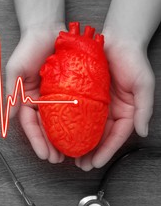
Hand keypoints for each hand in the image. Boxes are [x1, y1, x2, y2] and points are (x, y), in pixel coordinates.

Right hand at [6, 25, 66, 162]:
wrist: (48, 30)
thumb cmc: (27, 48)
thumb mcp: (15, 70)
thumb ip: (12, 92)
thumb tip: (11, 116)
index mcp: (25, 99)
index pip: (29, 124)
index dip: (36, 141)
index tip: (43, 154)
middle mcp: (39, 100)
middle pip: (44, 128)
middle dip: (49, 145)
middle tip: (57, 160)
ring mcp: (54, 96)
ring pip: (58, 122)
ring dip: (62, 139)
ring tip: (69, 153)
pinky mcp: (68, 90)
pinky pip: (72, 109)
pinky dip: (75, 122)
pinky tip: (80, 133)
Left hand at [75, 36, 154, 170]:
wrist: (115, 40)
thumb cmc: (133, 60)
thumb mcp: (144, 84)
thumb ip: (144, 108)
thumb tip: (142, 132)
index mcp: (125, 112)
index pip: (116, 137)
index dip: (106, 151)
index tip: (96, 163)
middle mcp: (109, 111)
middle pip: (99, 137)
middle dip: (90, 153)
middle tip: (79, 165)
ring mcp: (95, 104)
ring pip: (85, 128)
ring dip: (77, 143)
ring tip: (68, 156)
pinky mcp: (81, 95)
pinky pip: (74, 112)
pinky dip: (68, 124)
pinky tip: (60, 134)